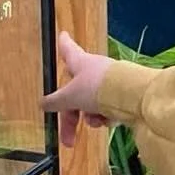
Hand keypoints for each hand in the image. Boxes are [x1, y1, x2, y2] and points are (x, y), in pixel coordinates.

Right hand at [43, 31, 115, 147]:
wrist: (131, 95)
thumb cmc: (97, 88)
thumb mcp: (70, 97)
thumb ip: (56, 102)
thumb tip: (42, 104)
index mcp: (80, 63)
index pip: (68, 51)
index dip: (64, 44)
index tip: (63, 34)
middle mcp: (94, 70)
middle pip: (76, 93)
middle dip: (71, 117)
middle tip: (67, 140)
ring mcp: (108, 82)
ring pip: (91, 104)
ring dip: (90, 118)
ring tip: (96, 122)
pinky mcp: (122, 95)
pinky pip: (108, 109)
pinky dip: (106, 117)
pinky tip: (109, 121)